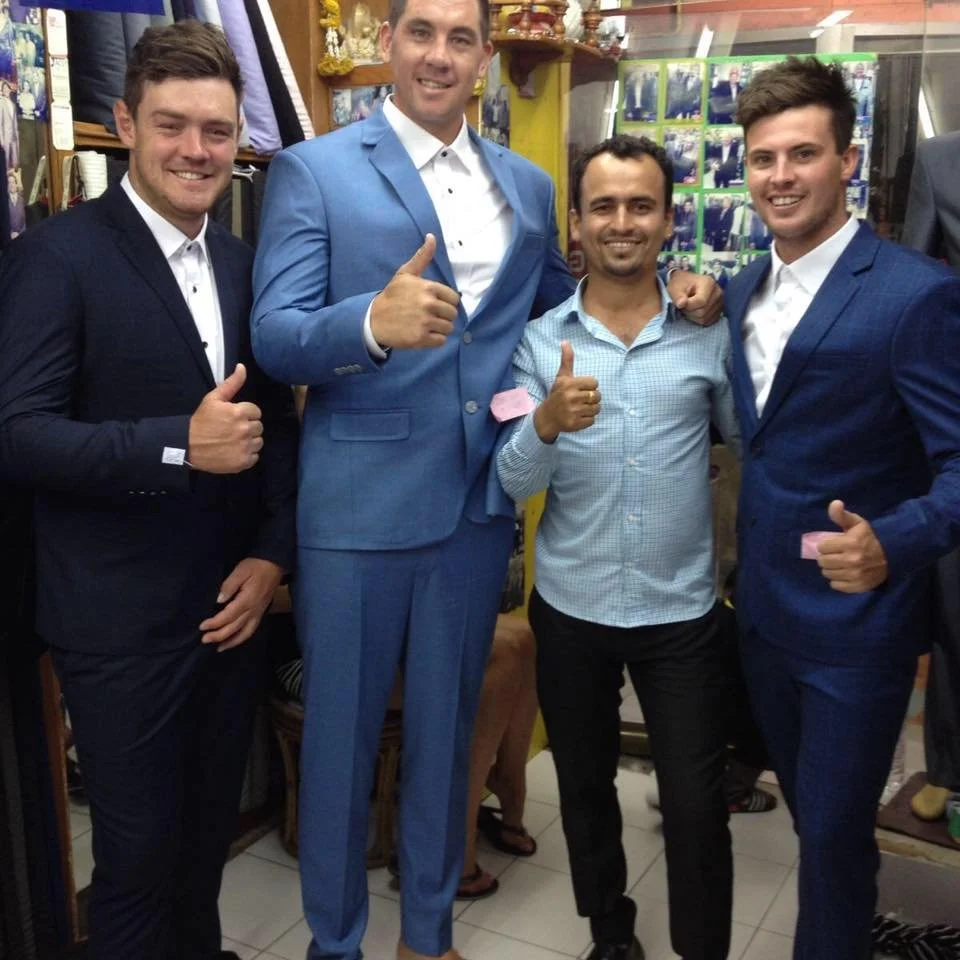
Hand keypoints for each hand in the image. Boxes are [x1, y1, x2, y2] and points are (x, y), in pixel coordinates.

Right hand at [188, 364, 262, 473]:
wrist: (187, 446)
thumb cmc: (201, 421)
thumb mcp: (213, 399)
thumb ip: (231, 383)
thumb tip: (242, 367)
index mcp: (239, 412)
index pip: (256, 412)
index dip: (246, 414)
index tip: (234, 418)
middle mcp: (244, 429)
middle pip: (259, 427)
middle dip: (248, 427)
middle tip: (232, 430)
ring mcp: (244, 446)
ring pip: (258, 442)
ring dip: (249, 441)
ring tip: (233, 441)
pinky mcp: (243, 461)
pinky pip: (255, 457)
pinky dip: (247, 455)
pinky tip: (234, 451)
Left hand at [199, 557, 283, 651]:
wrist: (275, 565)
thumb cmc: (256, 566)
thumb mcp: (240, 571)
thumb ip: (229, 586)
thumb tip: (218, 600)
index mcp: (248, 600)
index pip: (228, 616)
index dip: (214, 623)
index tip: (202, 626)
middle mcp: (253, 610)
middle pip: (235, 627)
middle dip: (219, 635)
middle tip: (204, 640)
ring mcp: (258, 613)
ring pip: (244, 633)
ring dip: (231, 642)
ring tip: (218, 648)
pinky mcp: (260, 613)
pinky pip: (251, 630)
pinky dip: (241, 638)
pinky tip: (232, 641)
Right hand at [369, 234, 460, 348]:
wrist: (374, 319)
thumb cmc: (392, 296)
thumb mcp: (405, 274)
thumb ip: (422, 257)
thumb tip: (432, 237)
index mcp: (428, 288)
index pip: (454, 299)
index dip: (446, 302)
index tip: (435, 304)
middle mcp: (428, 304)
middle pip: (452, 314)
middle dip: (444, 316)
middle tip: (430, 316)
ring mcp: (425, 322)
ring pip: (448, 328)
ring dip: (440, 328)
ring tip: (427, 325)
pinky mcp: (421, 338)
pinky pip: (441, 341)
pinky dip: (435, 340)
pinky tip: (424, 334)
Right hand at [533, 341, 599, 443]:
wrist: (547, 417)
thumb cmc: (557, 394)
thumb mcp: (561, 377)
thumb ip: (567, 360)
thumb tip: (565, 341)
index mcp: (570, 384)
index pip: (594, 383)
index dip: (590, 386)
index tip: (580, 389)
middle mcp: (571, 397)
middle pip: (597, 396)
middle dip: (592, 398)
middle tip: (581, 400)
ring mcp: (573, 412)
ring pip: (596, 409)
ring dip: (591, 409)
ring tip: (581, 408)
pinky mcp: (575, 424)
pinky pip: (592, 420)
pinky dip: (588, 419)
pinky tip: (579, 416)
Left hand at [668, 270, 722, 325]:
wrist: (688, 284)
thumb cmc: (681, 285)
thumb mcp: (675, 288)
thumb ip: (677, 296)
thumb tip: (681, 304)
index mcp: (708, 283)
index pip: (701, 301)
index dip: (688, 306)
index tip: (681, 302)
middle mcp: (718, 292)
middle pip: (702, 312)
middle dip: (689, 311)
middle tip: (685, 304)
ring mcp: (721, 303)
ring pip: (704, 319)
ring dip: (693, 316)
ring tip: (690, 307)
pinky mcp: (720, 311)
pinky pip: (708, 322)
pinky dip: (699, 319)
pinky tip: (696, 311)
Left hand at [816, 499, 888, 592]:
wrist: (892, 556)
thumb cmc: (870, 538)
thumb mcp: (857, 523)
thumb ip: (841, 515)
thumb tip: (834, 503)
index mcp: (850, 543)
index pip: (822, 546)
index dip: (825, 544)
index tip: (832, 544)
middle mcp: (852, 560)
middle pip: (822, 561)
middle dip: (826, 557)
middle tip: (835, 554)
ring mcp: (855, 575)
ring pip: (827, 573)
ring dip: (831, 569)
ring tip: (839, 564)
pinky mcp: (858, 586)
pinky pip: (836, 585)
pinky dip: (837, 581)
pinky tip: (844, 574)